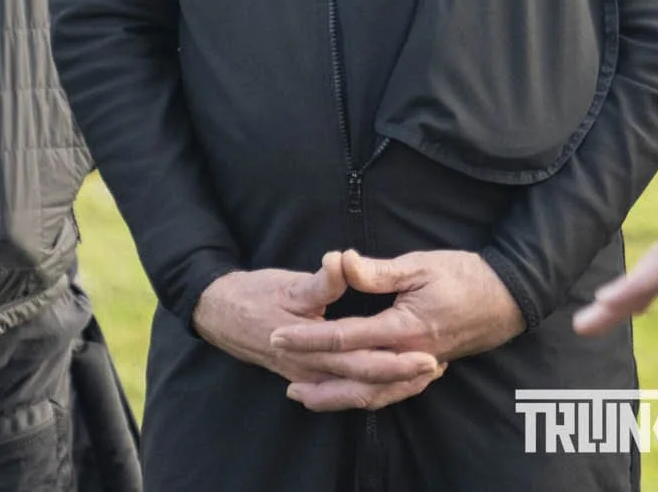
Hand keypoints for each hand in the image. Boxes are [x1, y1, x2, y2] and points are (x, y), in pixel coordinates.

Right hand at [194, 254, 443, 411]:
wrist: (221, 315)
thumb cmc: (256, 296)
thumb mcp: (290, 283)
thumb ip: (322, 279)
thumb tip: (342, 261)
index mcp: (312, 349)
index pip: (363, 364)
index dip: (397, 362)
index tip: (428, 355)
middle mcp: (312, 372)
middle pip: (365, 386)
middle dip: (402, 381)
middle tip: (435, 368)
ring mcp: (309, 378)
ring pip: (355, 395)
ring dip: (389, 389)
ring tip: (422, 377)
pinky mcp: (308, 376)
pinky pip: (344, 392)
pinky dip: (369, 388)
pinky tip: (389, 380)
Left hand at [268, 249, 522, 404]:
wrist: (508, 298)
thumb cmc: (465, 275)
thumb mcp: (421, 265)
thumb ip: (378, 271)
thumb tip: (342, 261)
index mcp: (404, 328)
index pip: (345, 337)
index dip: (309, 337)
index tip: (279, 334)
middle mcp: (409, 356)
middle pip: (352, 375)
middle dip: (314, 373)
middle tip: (281, 373)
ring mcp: (419, 368)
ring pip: (370, 394)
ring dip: (334, 397)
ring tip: (303, 396)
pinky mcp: (427, 370)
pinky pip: (391, 394)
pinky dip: (365, 399)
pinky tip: (347, 397)